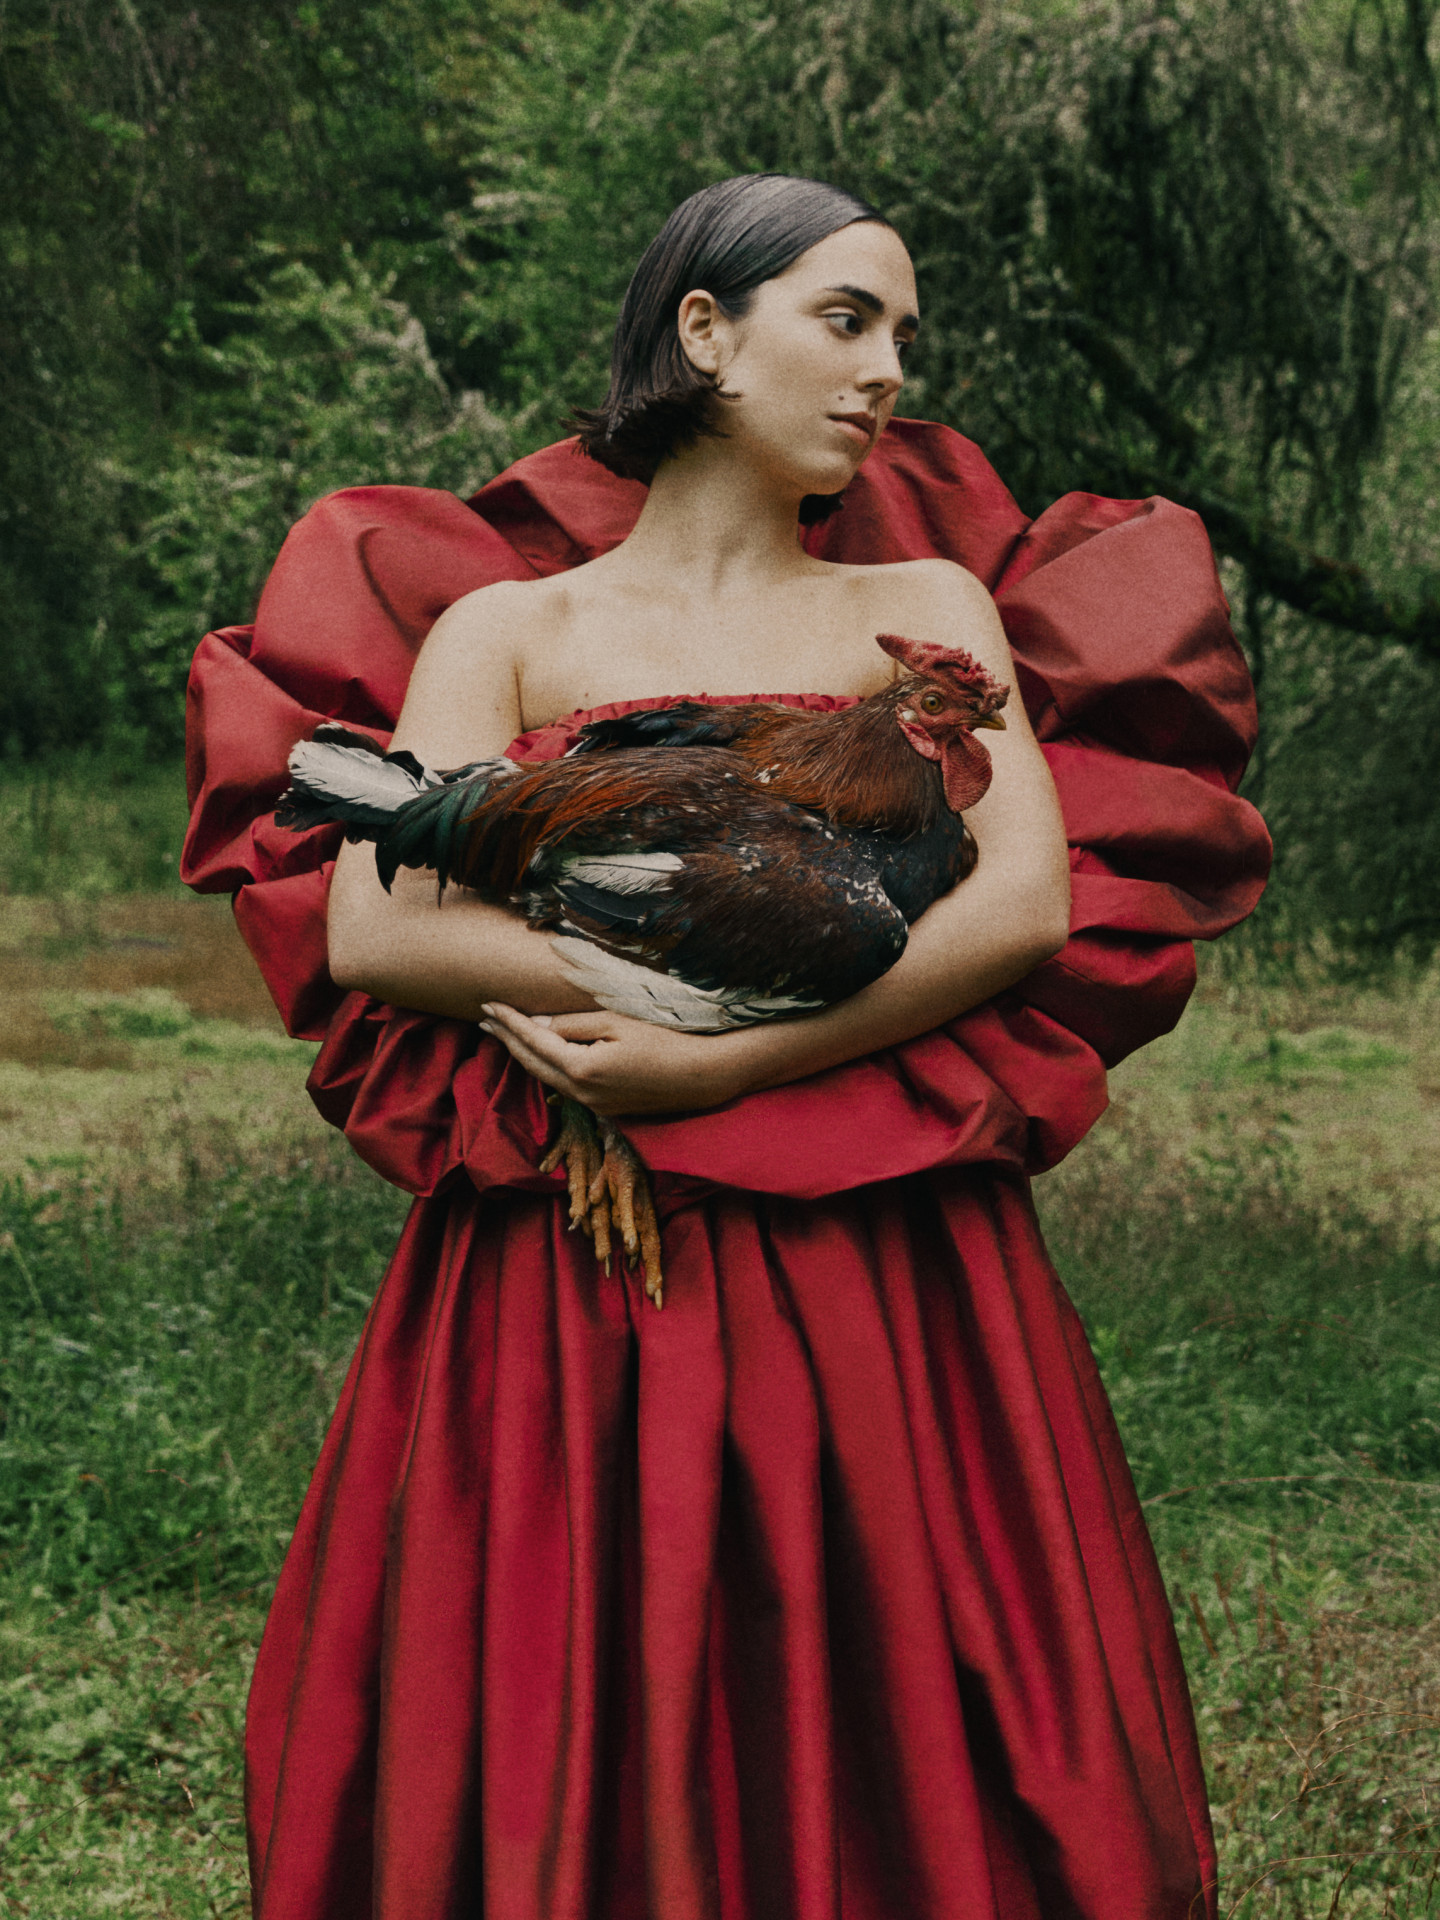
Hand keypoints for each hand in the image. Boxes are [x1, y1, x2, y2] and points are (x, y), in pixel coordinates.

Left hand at [478, 1005, 750, 1115]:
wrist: (703, 1076)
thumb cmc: (665, 1041)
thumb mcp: (616, 1022)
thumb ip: (573, 1025)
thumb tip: (539, 1025)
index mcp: (580, 1069)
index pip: (533, 1041)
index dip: (508, 1021)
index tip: (487, 1004)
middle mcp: (581, 1094)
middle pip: (532, 1064)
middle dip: (506, 1040)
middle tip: (484, 1019)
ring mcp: (594, 1106)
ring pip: (548, 1078)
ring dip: (525, 1055)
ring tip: (507, 1035)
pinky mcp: (608, 1110)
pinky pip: (567, 1087)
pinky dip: (549, 1068)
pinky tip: (545, 1056)